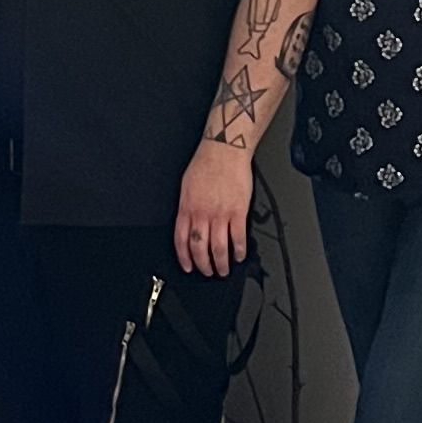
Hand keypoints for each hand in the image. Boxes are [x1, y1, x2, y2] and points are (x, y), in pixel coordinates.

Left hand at [174, 140, 254, 275]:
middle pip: (200, 248)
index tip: (188, 267)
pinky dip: (239, 250)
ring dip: (221, 263)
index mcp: (187, 208)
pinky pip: (238, 237)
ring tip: (224, 270)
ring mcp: (220, 214)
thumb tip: (187, 222)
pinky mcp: (238, 211)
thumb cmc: (205, 164)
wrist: (224, 150)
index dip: (184, 258)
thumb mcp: (186, 186)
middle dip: (203, 265)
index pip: (181, 240)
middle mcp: (202, 214)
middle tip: (208, 272)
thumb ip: (187, 207)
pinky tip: (240, 255)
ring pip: (218, 248)